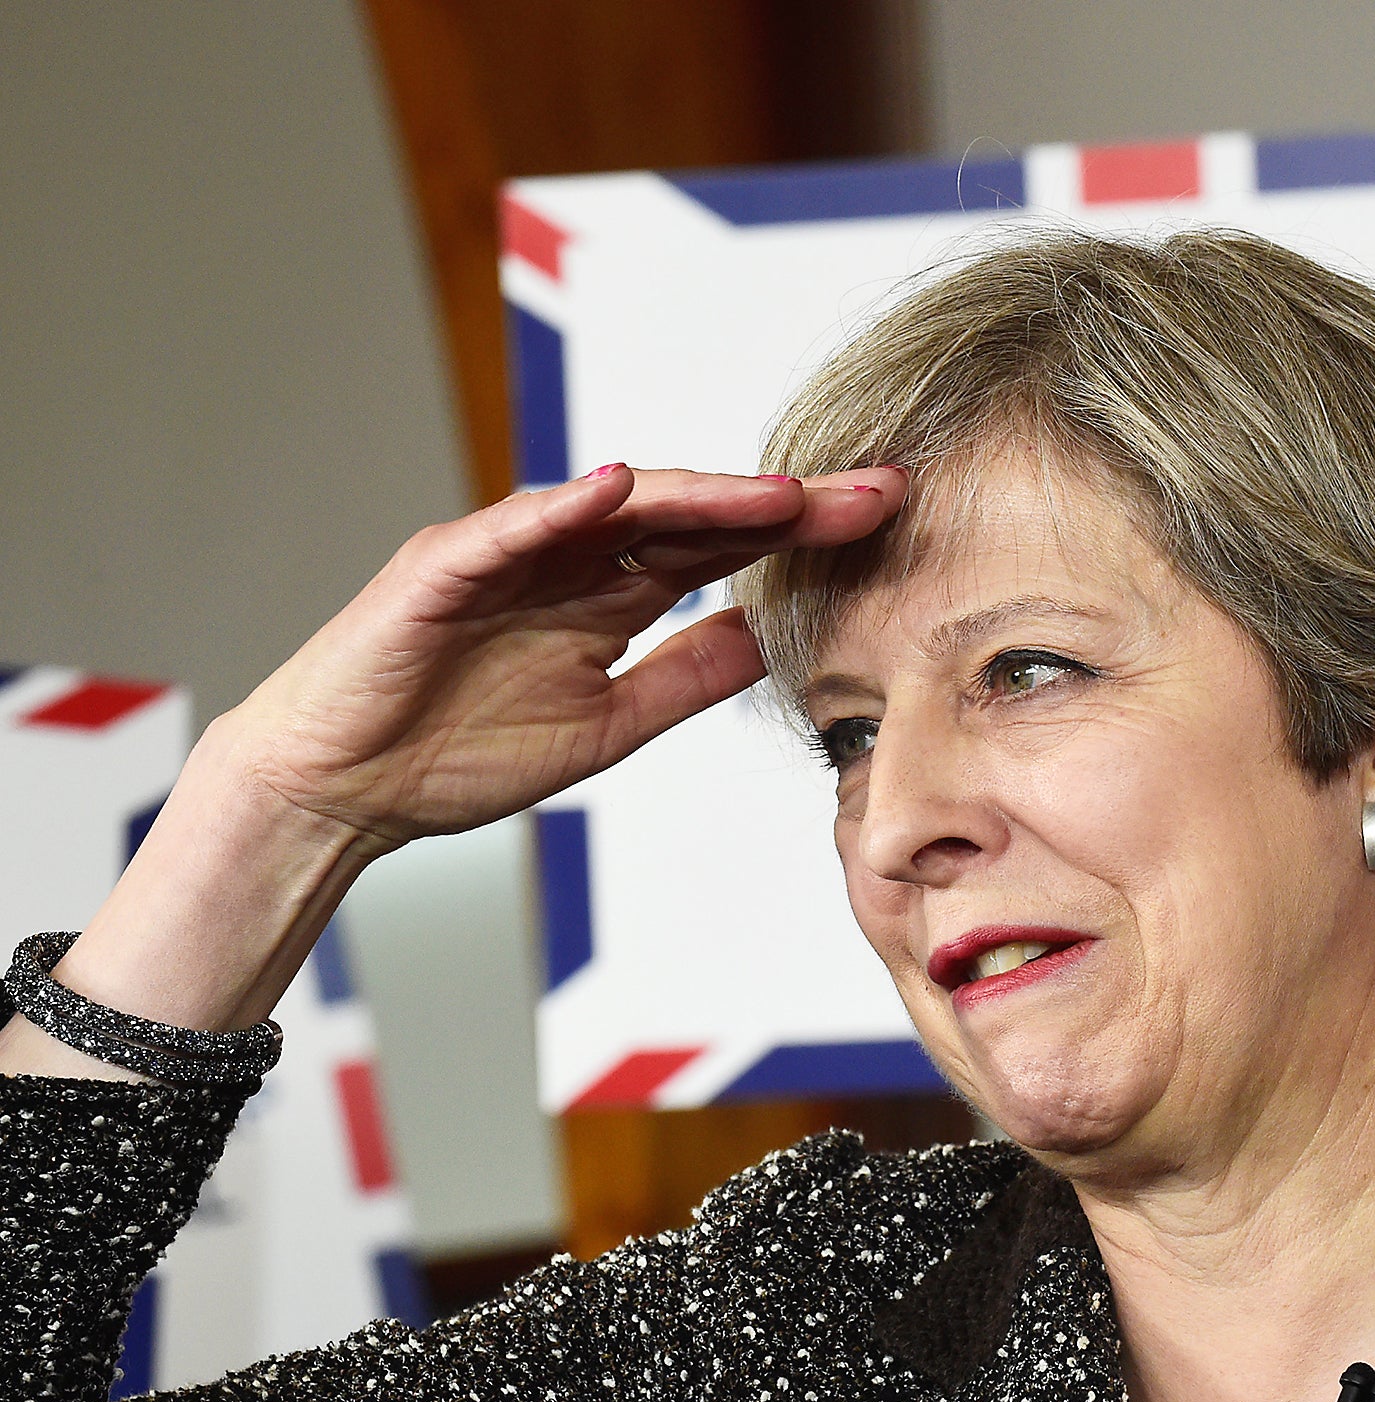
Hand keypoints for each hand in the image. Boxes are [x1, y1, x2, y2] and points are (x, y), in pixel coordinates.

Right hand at [216, 465, 901, 853]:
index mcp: (609, 595)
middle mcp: (567, 558)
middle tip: (875, 489)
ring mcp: (505, 554)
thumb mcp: (608, 725)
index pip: (724, 547)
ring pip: (613, 507)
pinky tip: (620, 491)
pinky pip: (505, 530)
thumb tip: (770, 640)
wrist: (342, 791)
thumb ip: (685, 678)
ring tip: (782, 494)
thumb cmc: (457, 753)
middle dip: (784, 502)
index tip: (885, 520)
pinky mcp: (440, 568)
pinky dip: (559, 509)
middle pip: (691, 513)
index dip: (801, 532)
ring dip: (699, 495)